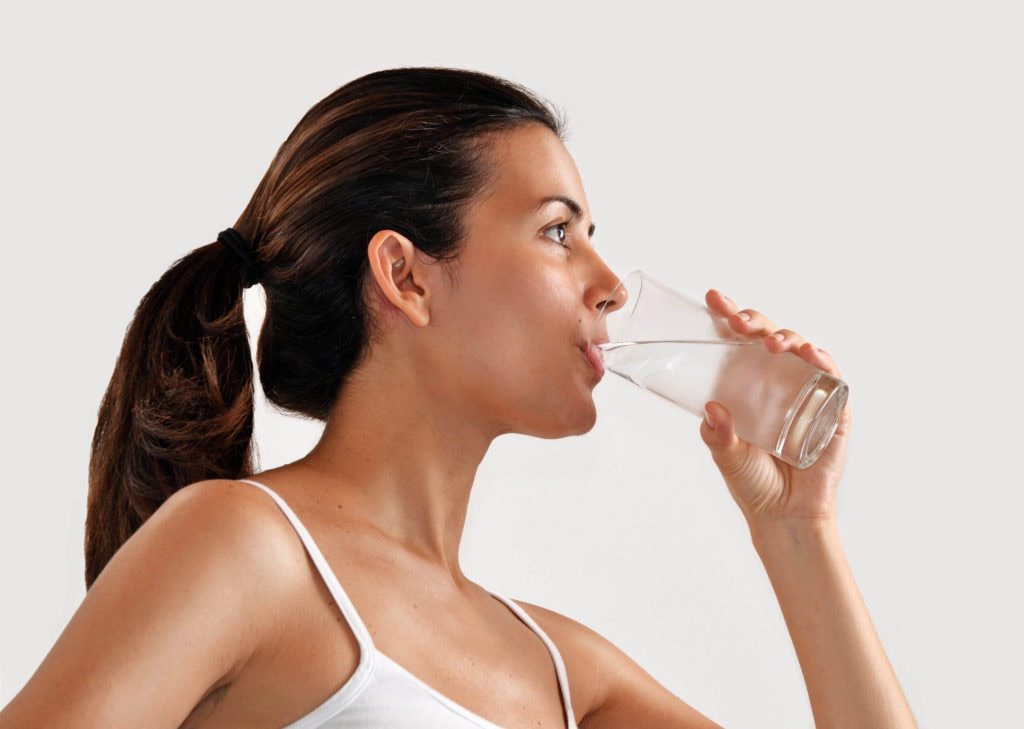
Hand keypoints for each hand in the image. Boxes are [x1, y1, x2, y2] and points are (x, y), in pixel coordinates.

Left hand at [698, 289, 851, 526]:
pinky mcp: (834, 410)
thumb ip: (716, 433)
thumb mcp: (726, 455)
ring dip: (788, 338)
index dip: (729, 316)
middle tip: (739, 324)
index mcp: (748, 385)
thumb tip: (713, 408)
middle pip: (769, 338)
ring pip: (801, 350)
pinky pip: (833, 379)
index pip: (738, 342)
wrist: (783, 516)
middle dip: (756, 323)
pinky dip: (824, 362)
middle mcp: (777, 382)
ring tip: (772, 342)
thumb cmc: (752, 482)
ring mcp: (807, 392)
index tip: (713, 298)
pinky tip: (811, 354)